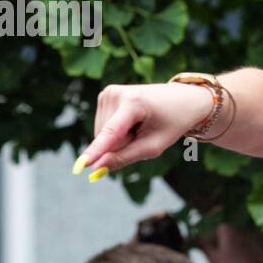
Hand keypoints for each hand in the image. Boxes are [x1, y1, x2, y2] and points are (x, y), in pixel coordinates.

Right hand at [76, 82, 214, 176]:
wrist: (182, 98)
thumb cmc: (171, 123)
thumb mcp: (154, 145)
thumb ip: (124, 157)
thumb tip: (96, 169)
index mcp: (133, 102)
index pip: (111, 133)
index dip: (96, 151)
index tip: (80, 167)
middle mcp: (115, 93)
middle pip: (107, 138)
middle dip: (123, 144)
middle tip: (145, 132)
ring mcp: (107, 93)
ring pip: (102, 134)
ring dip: (121, 138)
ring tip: (140, 125)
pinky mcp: (104, 95)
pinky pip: (103, 128)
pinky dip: (117, 132)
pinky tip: (132, 121)